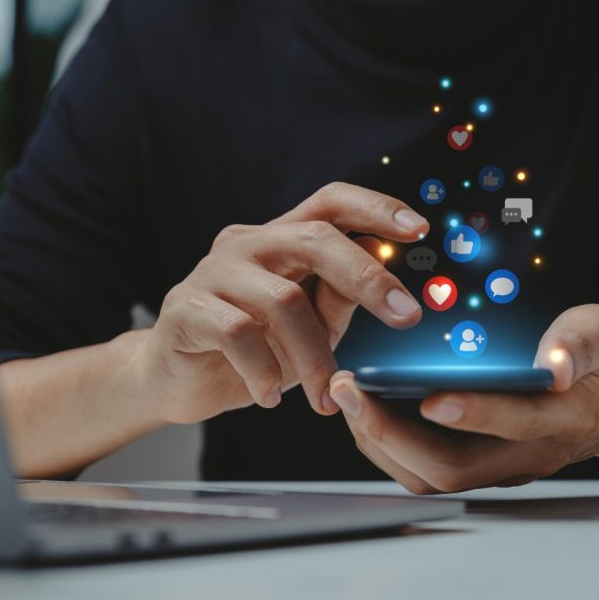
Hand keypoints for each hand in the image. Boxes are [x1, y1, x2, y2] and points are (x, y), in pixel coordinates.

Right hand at [136, 182, 428, 425]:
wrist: (178, 381)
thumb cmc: (254, 350)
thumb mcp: (311, 329)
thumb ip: (339, 300)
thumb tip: (385, 276)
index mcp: (283, 239)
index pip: (331, 202)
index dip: (376, 207)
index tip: (420, 228)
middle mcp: (248, 243)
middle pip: (315, 239)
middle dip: (368, 278)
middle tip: (407, 317)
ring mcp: (212, 272)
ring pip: (283, 300)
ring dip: (314, 356)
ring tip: (324, 398)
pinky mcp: (185, 308)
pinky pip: (238, 333)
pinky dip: (263, 371)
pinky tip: (270, 397)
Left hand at [329, 304, 598, 493]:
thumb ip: (581, 342)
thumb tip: (555, 362)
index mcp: (564, 420)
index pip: (515, 425)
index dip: (473, 414)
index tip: (427, 394)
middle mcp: (527, 454)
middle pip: (452, 469)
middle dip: (391, 434)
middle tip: (350, 390)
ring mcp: (502, 465)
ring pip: (431, 476)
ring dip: (380, 442)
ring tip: (347, 397)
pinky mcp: (484, 463)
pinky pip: (427, 468)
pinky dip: (389, 443)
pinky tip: (367, 408)